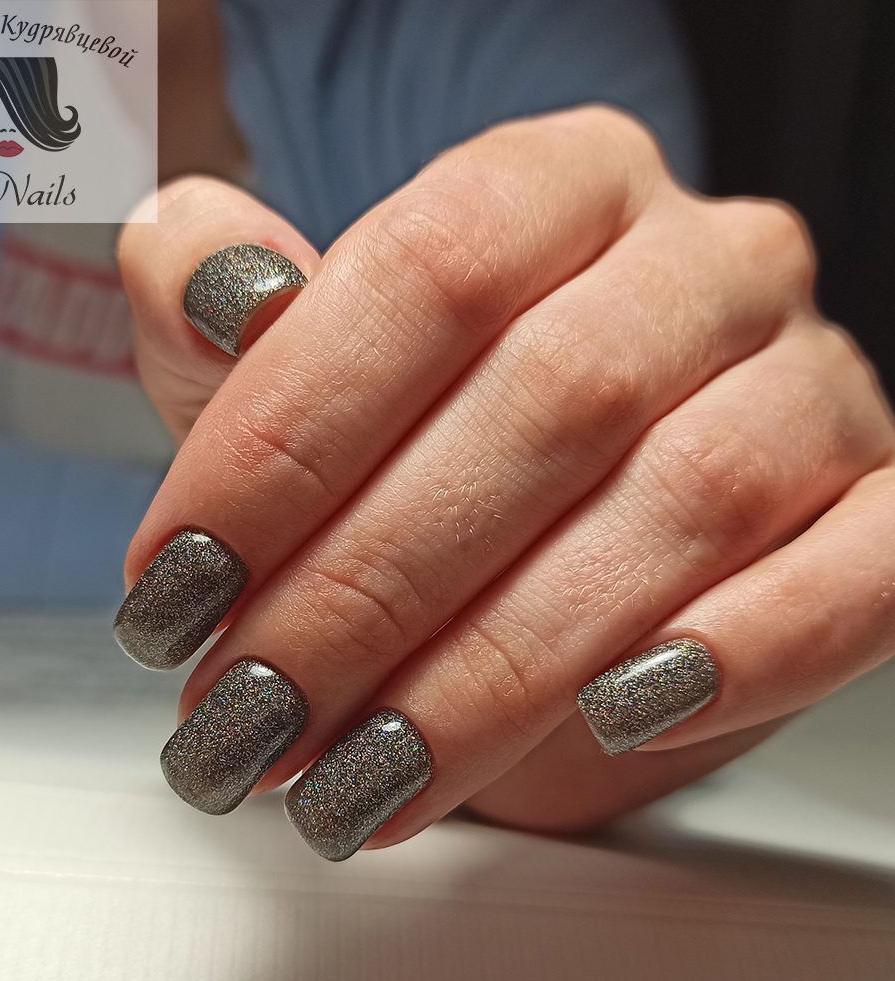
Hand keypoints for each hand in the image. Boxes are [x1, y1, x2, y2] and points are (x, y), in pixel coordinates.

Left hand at [118, 106, 894, 859]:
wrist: (575, 520)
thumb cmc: (437, 442)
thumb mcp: (309, 375)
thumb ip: (234, 314)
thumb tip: (174, 258)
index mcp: (558, 190)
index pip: (427, 274)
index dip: (286, 439)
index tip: (183, 580)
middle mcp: (698, 266)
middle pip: (546, 407)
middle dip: (368, 591)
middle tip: (254, 710)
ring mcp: (807, 382)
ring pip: (679, 509)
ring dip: (498, 669)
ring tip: (366, 772)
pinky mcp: (874, 508)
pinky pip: (855, 575)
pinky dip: (743, 653)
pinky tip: (617, 718)